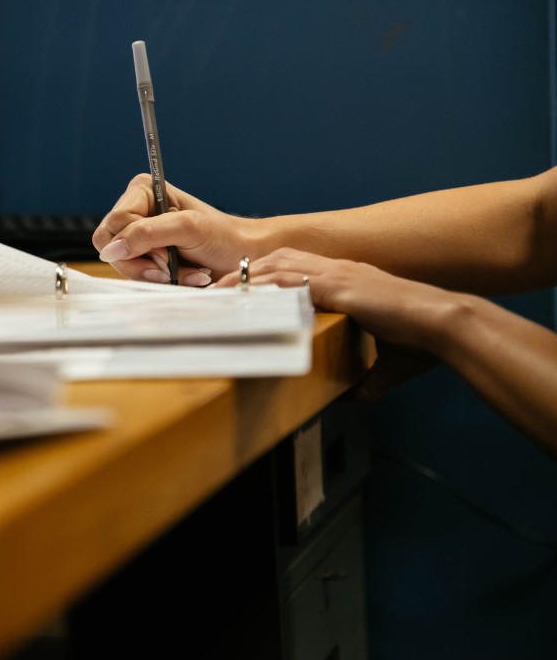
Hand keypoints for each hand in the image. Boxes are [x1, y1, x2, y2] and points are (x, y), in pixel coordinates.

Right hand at [91, 174, 252, 285]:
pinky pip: (133, 274)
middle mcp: (135, 210)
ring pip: (119, 262)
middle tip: (168, 267)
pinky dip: (157, 280)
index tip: (163, 255)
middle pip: (110, 245)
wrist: (241, 255)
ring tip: (181, 270)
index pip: (114, 224)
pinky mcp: (144, 255)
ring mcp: (138, 235)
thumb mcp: (186, 228)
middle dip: (140, 262)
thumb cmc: (221, 236)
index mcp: (141, 191)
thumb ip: (146, 234)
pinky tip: (180, 274)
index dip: (133, 244)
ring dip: (153, 273)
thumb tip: (111, 250)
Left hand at [212, 248, 452, 398]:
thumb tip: (349, 398)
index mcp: (347, 280)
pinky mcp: (339, 285)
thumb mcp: (386, 364)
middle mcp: (338, 270)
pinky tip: (242, 296)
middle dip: (243, 274)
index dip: (262, 277)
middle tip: (214, 289)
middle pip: (276, 261)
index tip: (238, 292)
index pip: (293, 270)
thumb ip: (365, 380)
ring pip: (277, 266)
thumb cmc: (423, 342)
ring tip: (217, 292)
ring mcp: (337, 274)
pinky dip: (263, 287)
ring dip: (244, 278)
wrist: (446, 327)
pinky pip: (290, 281)